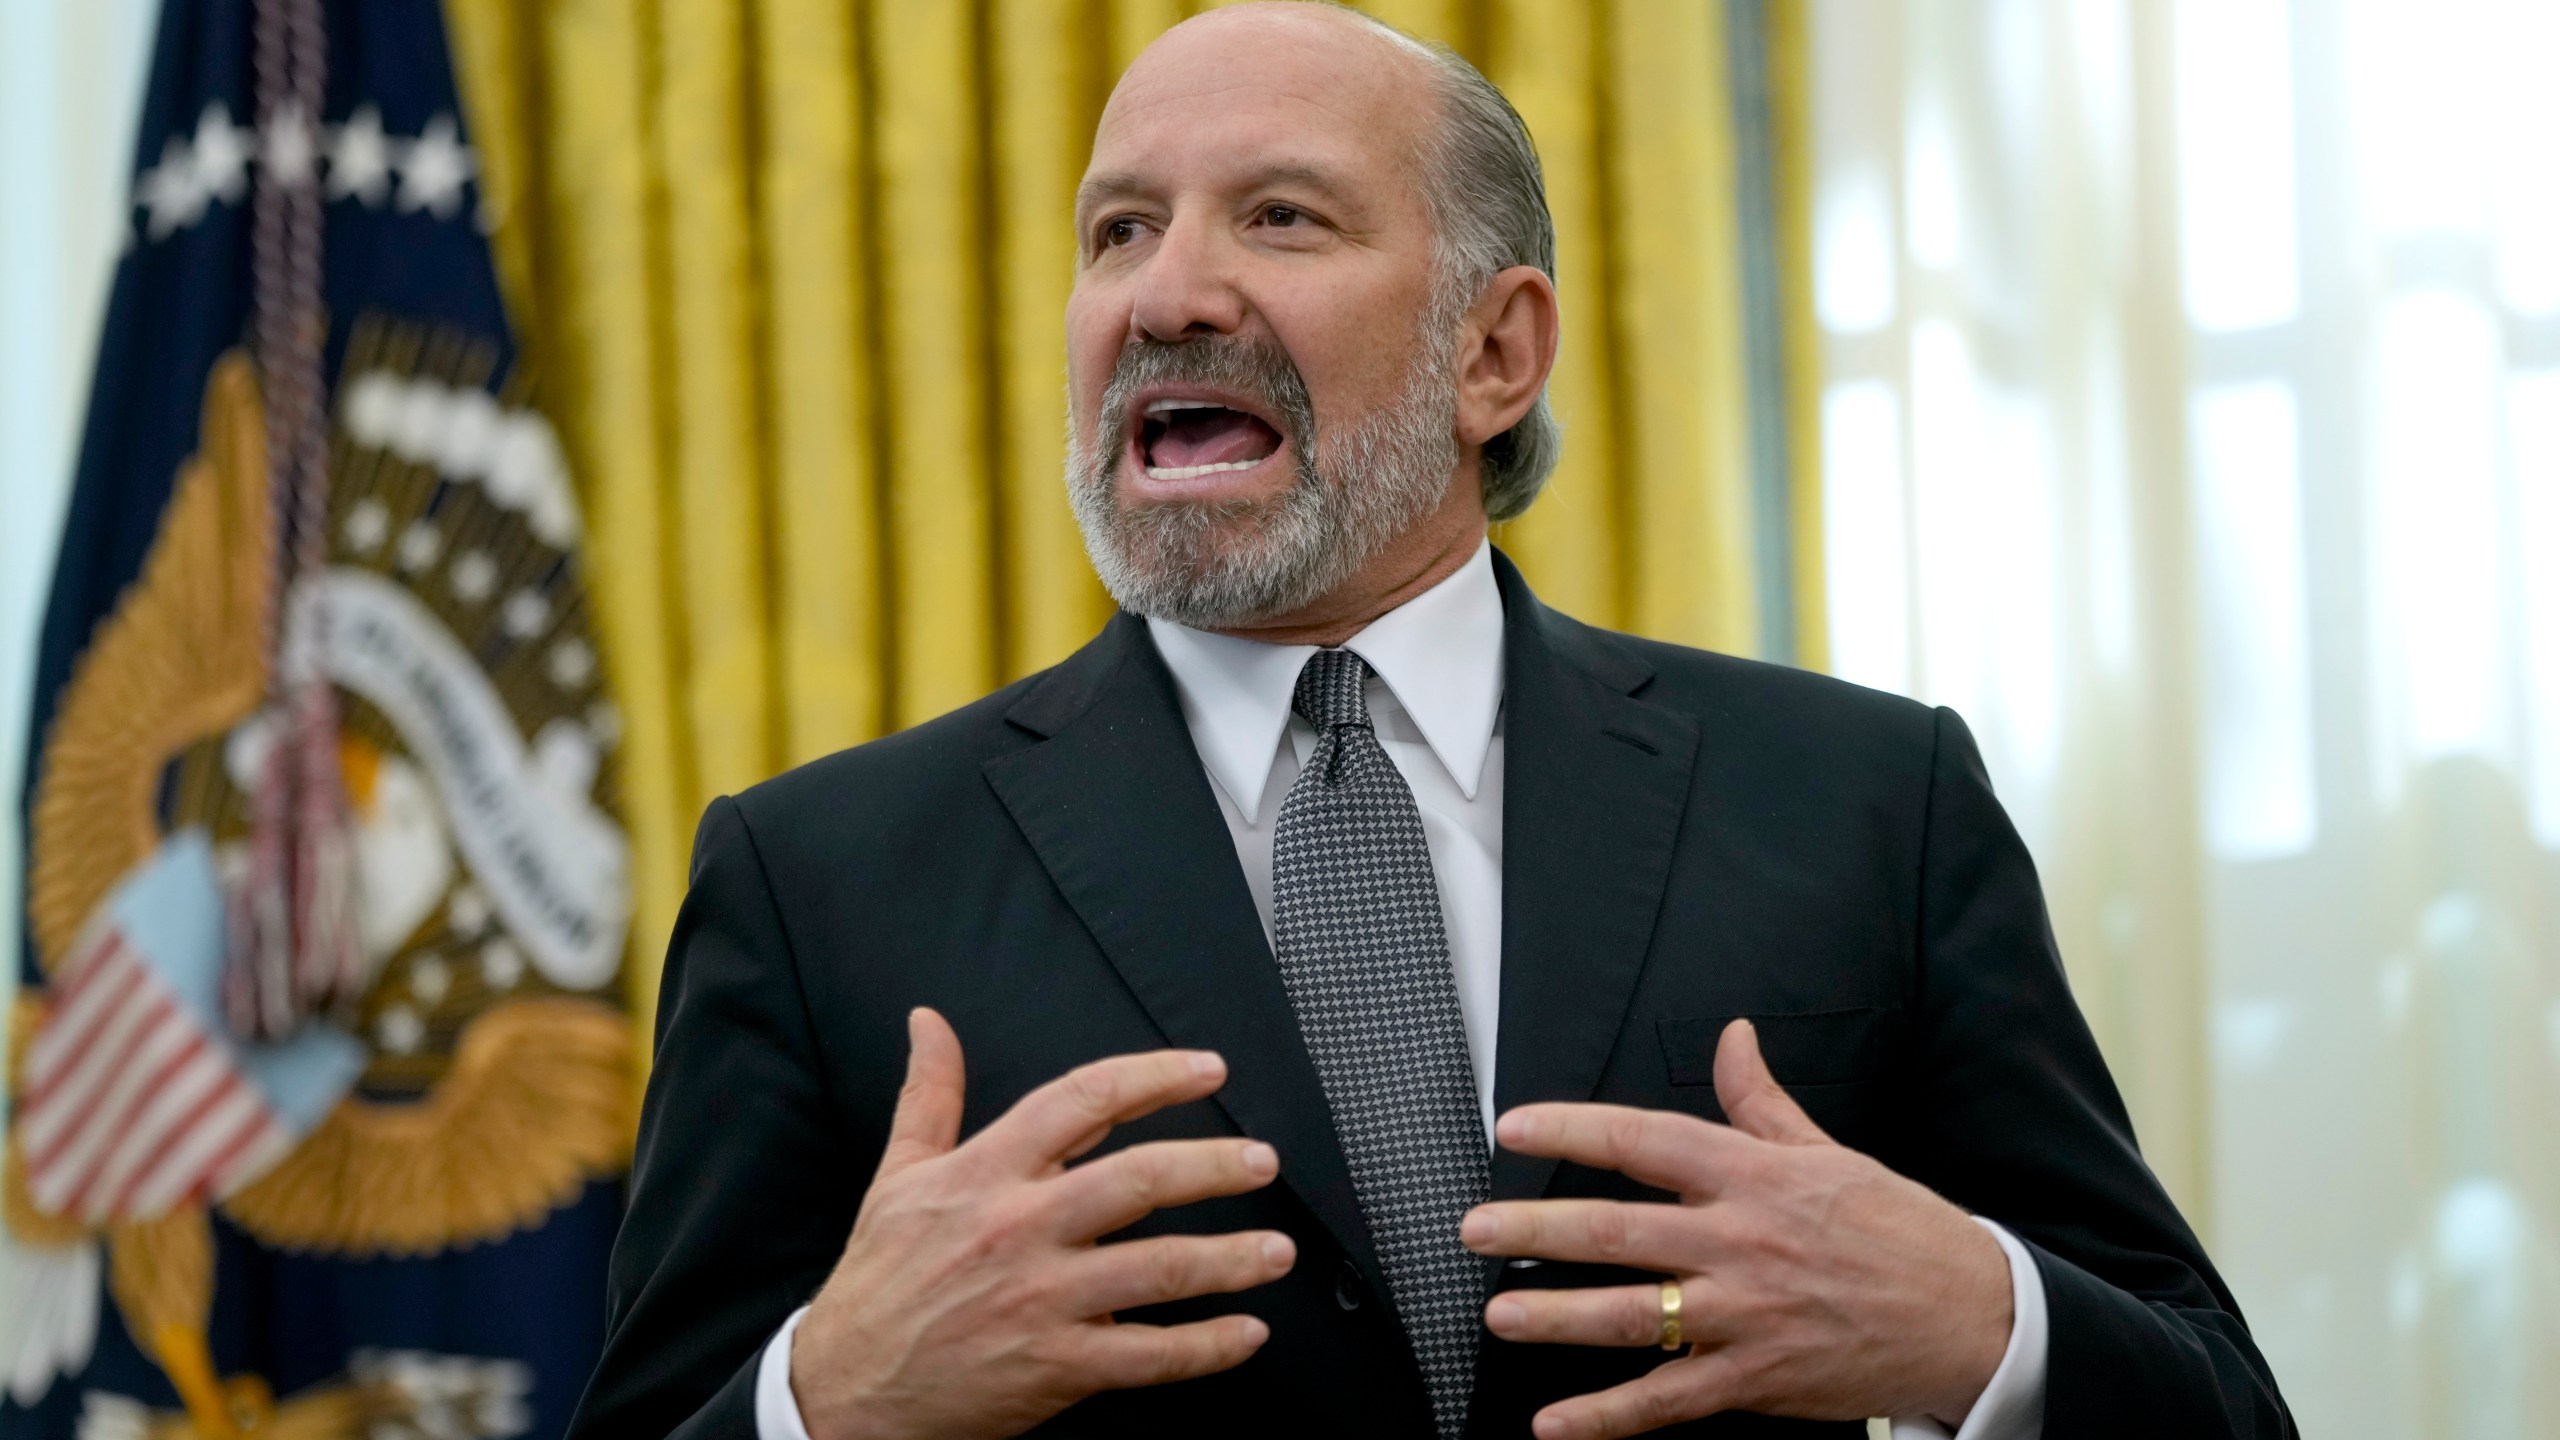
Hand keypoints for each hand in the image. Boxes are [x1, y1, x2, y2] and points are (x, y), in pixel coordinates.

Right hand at [791, 1008, 1296, 1439]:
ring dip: (1230, 1258)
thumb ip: (930, 1094)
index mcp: (987, 1173)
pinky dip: (1207, 1348)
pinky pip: (1149, 1356)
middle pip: (1138, 1182)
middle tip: (1263, 1161)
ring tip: (1278, 1249)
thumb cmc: (881, 1279)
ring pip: (1158, 1270)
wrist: (846, 1388)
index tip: (1207, 1070)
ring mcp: (1043, 1301)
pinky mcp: (1057, 1367)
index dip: (1153, 1078)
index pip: (1082, 1101)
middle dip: (1214, 1167)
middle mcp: (1021, 1229)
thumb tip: (930, 1024)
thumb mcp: (899, 1174)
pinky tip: (1246, 1334)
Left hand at [1461, 1019, 2010, 1439]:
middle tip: (1473, 1229)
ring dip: (1554, 1317)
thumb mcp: (1829, 1152)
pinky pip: (1668, 1400)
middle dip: (1534, 1229)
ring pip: (1630, 1315)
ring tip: (1498, 1315)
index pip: (1645, 1141)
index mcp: (1753, 1177)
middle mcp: (1740, 1241)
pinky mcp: (1757, 1377)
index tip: (1513, 1126)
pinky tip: (1556, 1423)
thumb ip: (1762, 1102)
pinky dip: (1607, 1417)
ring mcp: (1746, 1314)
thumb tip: (1732, 1037)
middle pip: (1617, 1229)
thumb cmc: (1899, 1230)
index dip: (1573, 1130)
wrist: (1972, 1315)